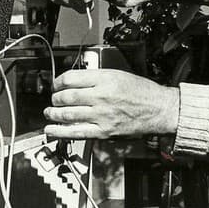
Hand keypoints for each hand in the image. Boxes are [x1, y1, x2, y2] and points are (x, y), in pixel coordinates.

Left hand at [43, 69, 179, 139]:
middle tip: (53, 99)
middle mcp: (101, 96)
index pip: (71, 78)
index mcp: (105, 79)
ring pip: (67, 114)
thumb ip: (96, 78)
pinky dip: (60, 132)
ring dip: (53, 113)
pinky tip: (51, 130)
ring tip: (49, 112)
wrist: (159, 109)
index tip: (56, 85)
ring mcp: (101, 115)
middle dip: (55, 98)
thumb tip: (74, 81)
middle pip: (66, 96)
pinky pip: (76, 132)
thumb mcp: (118, 74)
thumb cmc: (142, 92)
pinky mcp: (103, 131)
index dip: (58, 82)